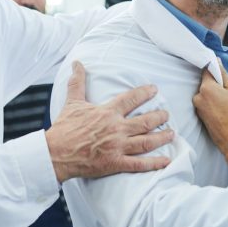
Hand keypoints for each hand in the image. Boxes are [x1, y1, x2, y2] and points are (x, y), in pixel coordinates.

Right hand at [47, 62, 173, 182]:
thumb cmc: (64, 128)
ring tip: (172, 134)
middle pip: (145, 121)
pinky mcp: (115, 163)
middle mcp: (116, 128)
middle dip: (159, 117)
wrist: (55, 153)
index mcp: (107, 112)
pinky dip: (154, 163)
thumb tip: (77, 63)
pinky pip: (139, 163)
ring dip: (162, 137)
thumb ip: (78, 82)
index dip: (145, 93)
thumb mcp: (72, 102)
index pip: (131, 99)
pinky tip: (166, 161)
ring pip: (146, 141)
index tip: (154, 90)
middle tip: (167, 114)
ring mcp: (117, 147)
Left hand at [193, 63, 227, 145]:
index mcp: (206, 88)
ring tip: (227, 105)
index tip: (221, 72)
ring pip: (206, 95)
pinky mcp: (200, 117)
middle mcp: (198, 97)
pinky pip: (206, 105)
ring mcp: (198, 108)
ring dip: (215, 96)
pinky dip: (213, 105)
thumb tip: (217, 63)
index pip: (207, 70)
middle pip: (206, 84)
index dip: (215, 69)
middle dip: (216, 85)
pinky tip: (223, 111)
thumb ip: (223, 75)